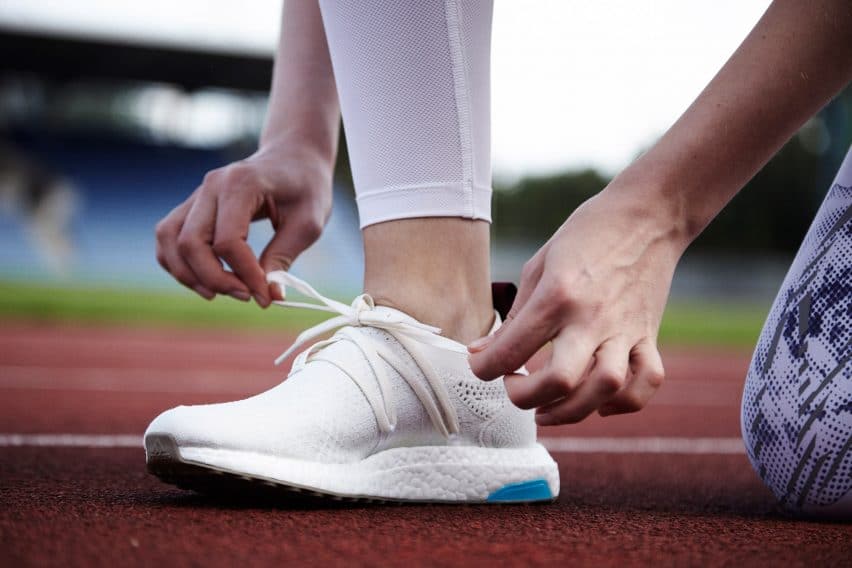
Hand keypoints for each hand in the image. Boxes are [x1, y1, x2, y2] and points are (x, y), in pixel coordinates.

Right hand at [155, 148, 331, 305]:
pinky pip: (169, 238)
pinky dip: (179, 264)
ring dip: (190, 275)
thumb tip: (270, 297)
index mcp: (241, 184)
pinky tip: (206, 281)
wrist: (293, 157)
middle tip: (247, 296)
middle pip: (191, 243)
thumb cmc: (305, 187)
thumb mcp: (308, 223)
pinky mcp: (192, 206)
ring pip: (170, 241)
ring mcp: (197, 194)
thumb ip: (284, 257)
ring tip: (221, 294)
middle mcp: (211, 186)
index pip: (228, 240)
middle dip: (215, 279)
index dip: (245, 274)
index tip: (266, 295)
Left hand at [469, 186, 685, 423]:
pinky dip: (625, 402)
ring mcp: (625, 329)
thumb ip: (513, 315)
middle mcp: (592, 318)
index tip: (480, 366)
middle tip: (514, 388)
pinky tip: (600, 402)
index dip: (484, 369)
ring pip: (606, 390)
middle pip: (560, 382)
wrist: (648, 214)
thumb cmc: (586, 234)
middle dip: (527, 399)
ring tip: (548, 409)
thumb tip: (482, 351)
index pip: (511, 351)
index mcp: (557, 296)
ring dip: (572, 410)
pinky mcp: (649, 335)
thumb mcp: (538, 266)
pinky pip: (647, 381)